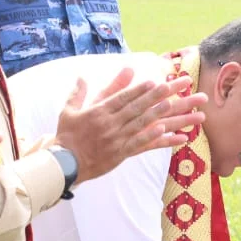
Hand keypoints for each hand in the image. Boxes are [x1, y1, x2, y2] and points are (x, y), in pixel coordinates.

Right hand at [53, 68, 206, 183]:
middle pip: (136, 107)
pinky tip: (168, 132)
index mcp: (98, 112)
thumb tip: (82, 76)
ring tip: (175, 104)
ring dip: (160, 113)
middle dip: (156, 95)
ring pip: (141, 124)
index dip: (138, 89)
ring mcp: (116, 139)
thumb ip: (78, 93)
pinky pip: (140, 144)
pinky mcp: (120, 153)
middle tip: (173, 86)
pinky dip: (155, 138)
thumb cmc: (66, 136)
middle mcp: (109, 124)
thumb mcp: (69, 111)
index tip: (153, 81)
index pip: (122, 98)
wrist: (64, 163)